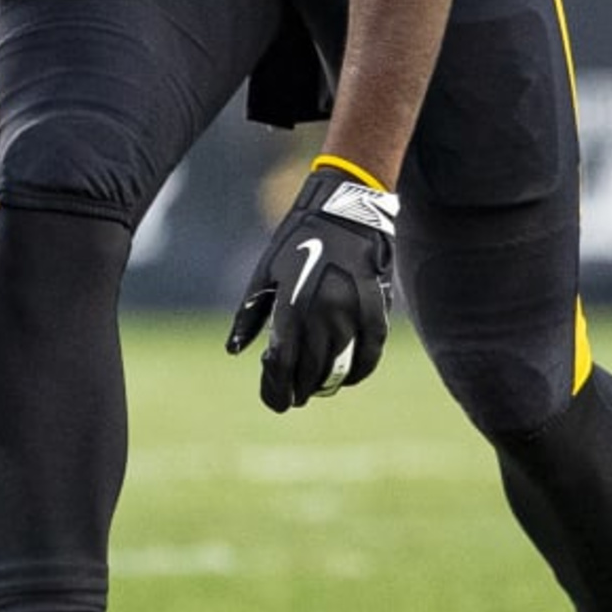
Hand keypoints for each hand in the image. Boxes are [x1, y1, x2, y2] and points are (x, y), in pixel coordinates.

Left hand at [225, 156, 399, 412]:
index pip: (283, 361)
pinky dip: (360, 370)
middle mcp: (322, 310)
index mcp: (291, 302)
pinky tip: (349, 378)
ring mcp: (352, 309)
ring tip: (318, 389)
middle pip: (312, 368)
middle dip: (300, 389)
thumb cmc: (298, 240)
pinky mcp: (377, 306)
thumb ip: (250, 314)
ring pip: (340, 363)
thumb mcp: (265, 272)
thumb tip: (235, 351)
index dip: (277, 388)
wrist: (344, 209)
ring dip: (328, 383)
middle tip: (294, 397)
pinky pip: (371, 350)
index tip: (276, 402)